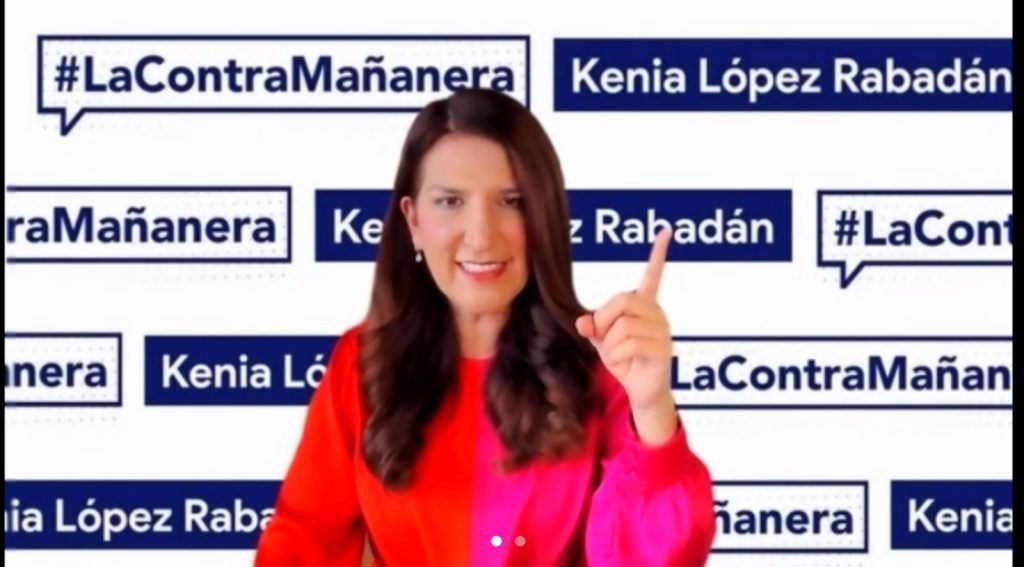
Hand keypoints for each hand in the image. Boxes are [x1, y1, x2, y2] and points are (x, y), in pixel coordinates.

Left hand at [576, 228, 677, 443]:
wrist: (641, 391)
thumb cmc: (624, 360)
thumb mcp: (602, 341)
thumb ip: (592, 326)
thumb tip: (582, 322)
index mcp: (644, 305)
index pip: (653, 275)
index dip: (659, 253)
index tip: (666, 230)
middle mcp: (657, 313)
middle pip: (623, 300)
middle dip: (604, 320)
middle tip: (604, 338)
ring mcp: (663, 330)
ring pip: (623, 326)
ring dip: (610, 345)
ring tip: (619, 355)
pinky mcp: (663, 349)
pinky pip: (630, 344)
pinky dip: (617, 356)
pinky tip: (625, 363)